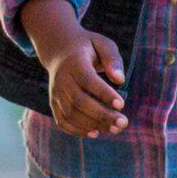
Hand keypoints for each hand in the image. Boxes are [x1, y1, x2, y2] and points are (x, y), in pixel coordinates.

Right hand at [22, 0, 126, 137]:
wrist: (59, 49)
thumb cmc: (88, 47)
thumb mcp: (102, 44)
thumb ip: (112, 59)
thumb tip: (120, 79)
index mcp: (75, 62)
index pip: (88, 80)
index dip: (104, 93)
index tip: (122, 104)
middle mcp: (62, 78)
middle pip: (79, 101)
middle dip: (102, 114)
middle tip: (123, 123)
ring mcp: (56, 92)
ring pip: (70, 113)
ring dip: (93, 124)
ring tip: (114, 129)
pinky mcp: (54, 102)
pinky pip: (62, 121)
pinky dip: (77, 130)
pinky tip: (95, 133)